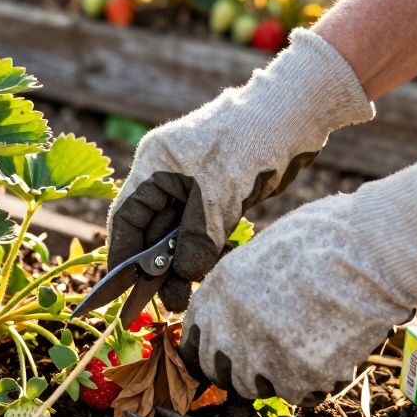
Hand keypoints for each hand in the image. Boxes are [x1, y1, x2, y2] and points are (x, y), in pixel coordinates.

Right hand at [107, 29, 373, 310]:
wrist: (295, 114)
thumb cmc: (249, 140)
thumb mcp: (218, 193)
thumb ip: (197, 237)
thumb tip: (184, 277)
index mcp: (155, 164)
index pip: (126, 216)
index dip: (121, 254)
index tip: (121, 288)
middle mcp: (169, 175)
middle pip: (152, 229)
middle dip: (156, 267)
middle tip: (164, 302)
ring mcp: (195, 185)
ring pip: (180, 234)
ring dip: (182, 265)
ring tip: (185, 297)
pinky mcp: (222, 194)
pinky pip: (205, 231)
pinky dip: (206, 252)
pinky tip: (210, 271)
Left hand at [182, 151, 416, 402]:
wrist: (373, 249)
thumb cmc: (329, 236)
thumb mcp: (265, 251)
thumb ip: (243, 285)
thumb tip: (239, 306)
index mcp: (220, 290)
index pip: (193, 340)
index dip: (208, 350)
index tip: (222, 354)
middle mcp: (233, 326)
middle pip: (220, 371)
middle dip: (238, 370)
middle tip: (265, 361)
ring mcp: (264, 354)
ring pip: (255, 387)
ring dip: (273, 378)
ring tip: (301, 355)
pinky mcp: (301, 375)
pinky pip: (298, 394)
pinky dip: (311, 384)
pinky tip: (328, 359)